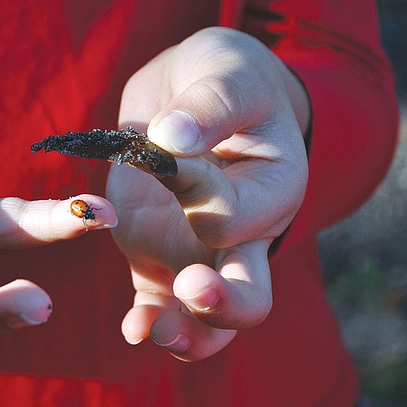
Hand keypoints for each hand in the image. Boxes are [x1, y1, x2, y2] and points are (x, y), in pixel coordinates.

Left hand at [108, 27, 309, 360]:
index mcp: (274, 188)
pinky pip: (159, 306)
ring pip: (208, 322)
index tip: (167, 156)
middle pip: (251, 296)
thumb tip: (174, 136)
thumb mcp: (228, 73)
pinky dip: (148, 322)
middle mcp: (245, 235)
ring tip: (148, 330)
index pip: (242, 213)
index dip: (201, 192)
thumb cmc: (227, 79)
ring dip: (184, 334)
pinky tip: (133, 327)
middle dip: (224, 303)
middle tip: (192, 288)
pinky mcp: (159, 259)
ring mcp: (200, 254)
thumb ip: (211, 105)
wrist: (198, 93)